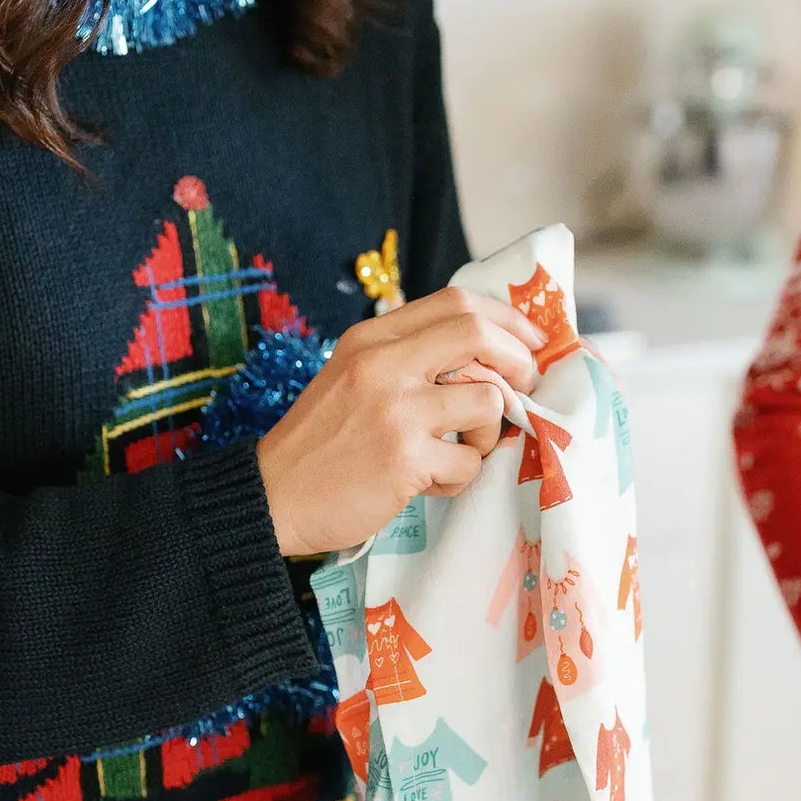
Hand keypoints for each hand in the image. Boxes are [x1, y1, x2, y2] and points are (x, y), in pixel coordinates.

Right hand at [257, 288, 542, 556]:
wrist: (271, 498)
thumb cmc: (319, 444)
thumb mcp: (352, 378)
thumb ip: (405, 359)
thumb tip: (486, 356)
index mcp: (371, 339)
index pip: (456, 303)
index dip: (506, 320)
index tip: (529, 342)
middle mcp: (383, 365)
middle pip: (479, 336)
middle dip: (519, 362)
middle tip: (525, 389)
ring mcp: (395, 411)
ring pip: (487, 402)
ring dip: (488, 434)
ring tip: (460, 452)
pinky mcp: (404, 460)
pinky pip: (468, 463)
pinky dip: (459, 478)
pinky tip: (429, 483)